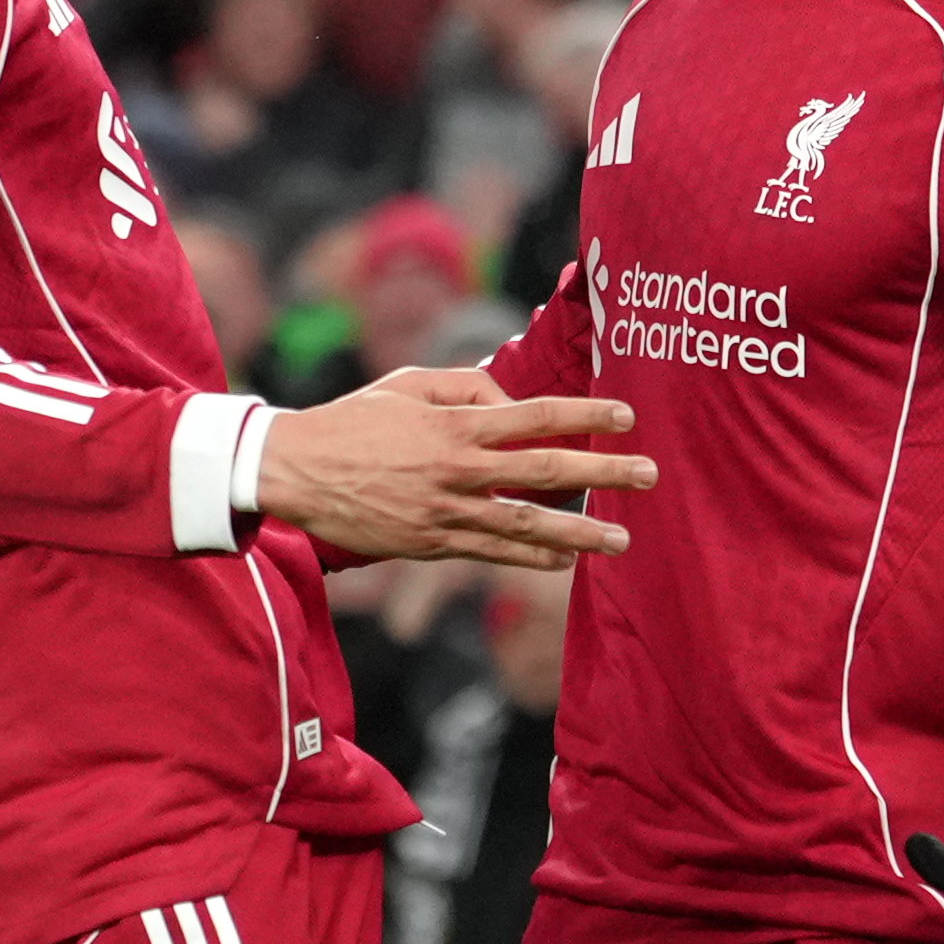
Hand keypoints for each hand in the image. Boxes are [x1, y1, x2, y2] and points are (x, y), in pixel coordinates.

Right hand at [253, 386, 646, 570]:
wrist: (295, 471)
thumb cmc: (353, 420)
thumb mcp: (408, 384)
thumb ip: (466, 387)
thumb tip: (510, 402)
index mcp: (454, 423)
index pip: (535, 416)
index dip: (585, 415)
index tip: (627, 418)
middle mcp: (457, 468)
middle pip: (545, 470)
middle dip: (603, 471)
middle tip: (648, 475)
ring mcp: (446, 511)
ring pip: (526, 523)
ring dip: (579, 532)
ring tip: (620, 539)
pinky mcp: (430, 543)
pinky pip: (491, 552)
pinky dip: (530, 558)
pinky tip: (563, 560)